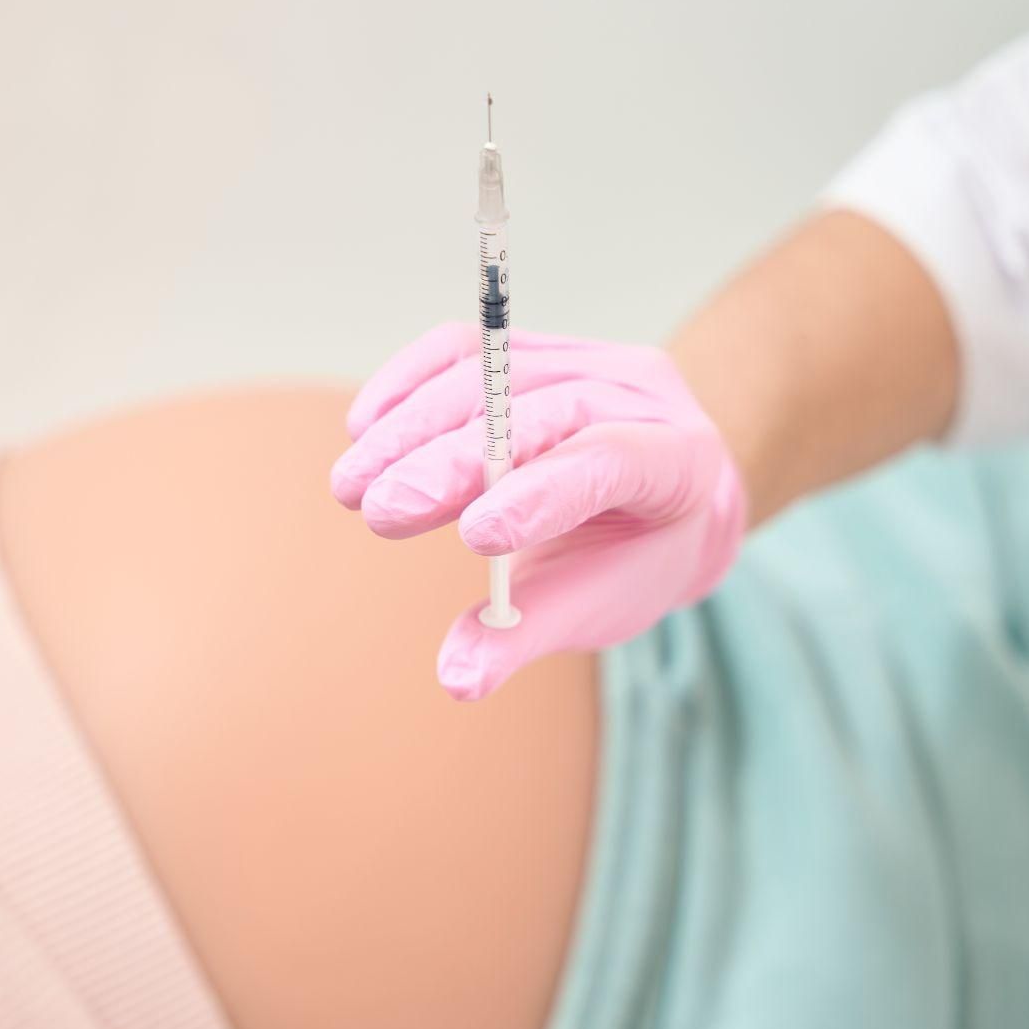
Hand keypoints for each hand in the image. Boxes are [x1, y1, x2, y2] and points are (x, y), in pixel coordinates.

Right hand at [331, 322, 746, 699]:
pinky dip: (405, 386)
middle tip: (378, 511)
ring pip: (490, 378)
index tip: (472, 539)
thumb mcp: (597, 603)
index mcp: (677, 461)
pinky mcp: (529, 350)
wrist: (667, 487)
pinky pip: (462, 351)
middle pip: (538, 414)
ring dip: (409, 431)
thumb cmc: (632, 555)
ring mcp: (583, 359)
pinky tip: (363, 428)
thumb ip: (528, 634)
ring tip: (352, 485)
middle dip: (449, 464)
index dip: (540, 495)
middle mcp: (637, 394)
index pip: (609, 462)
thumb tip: (457, 679)